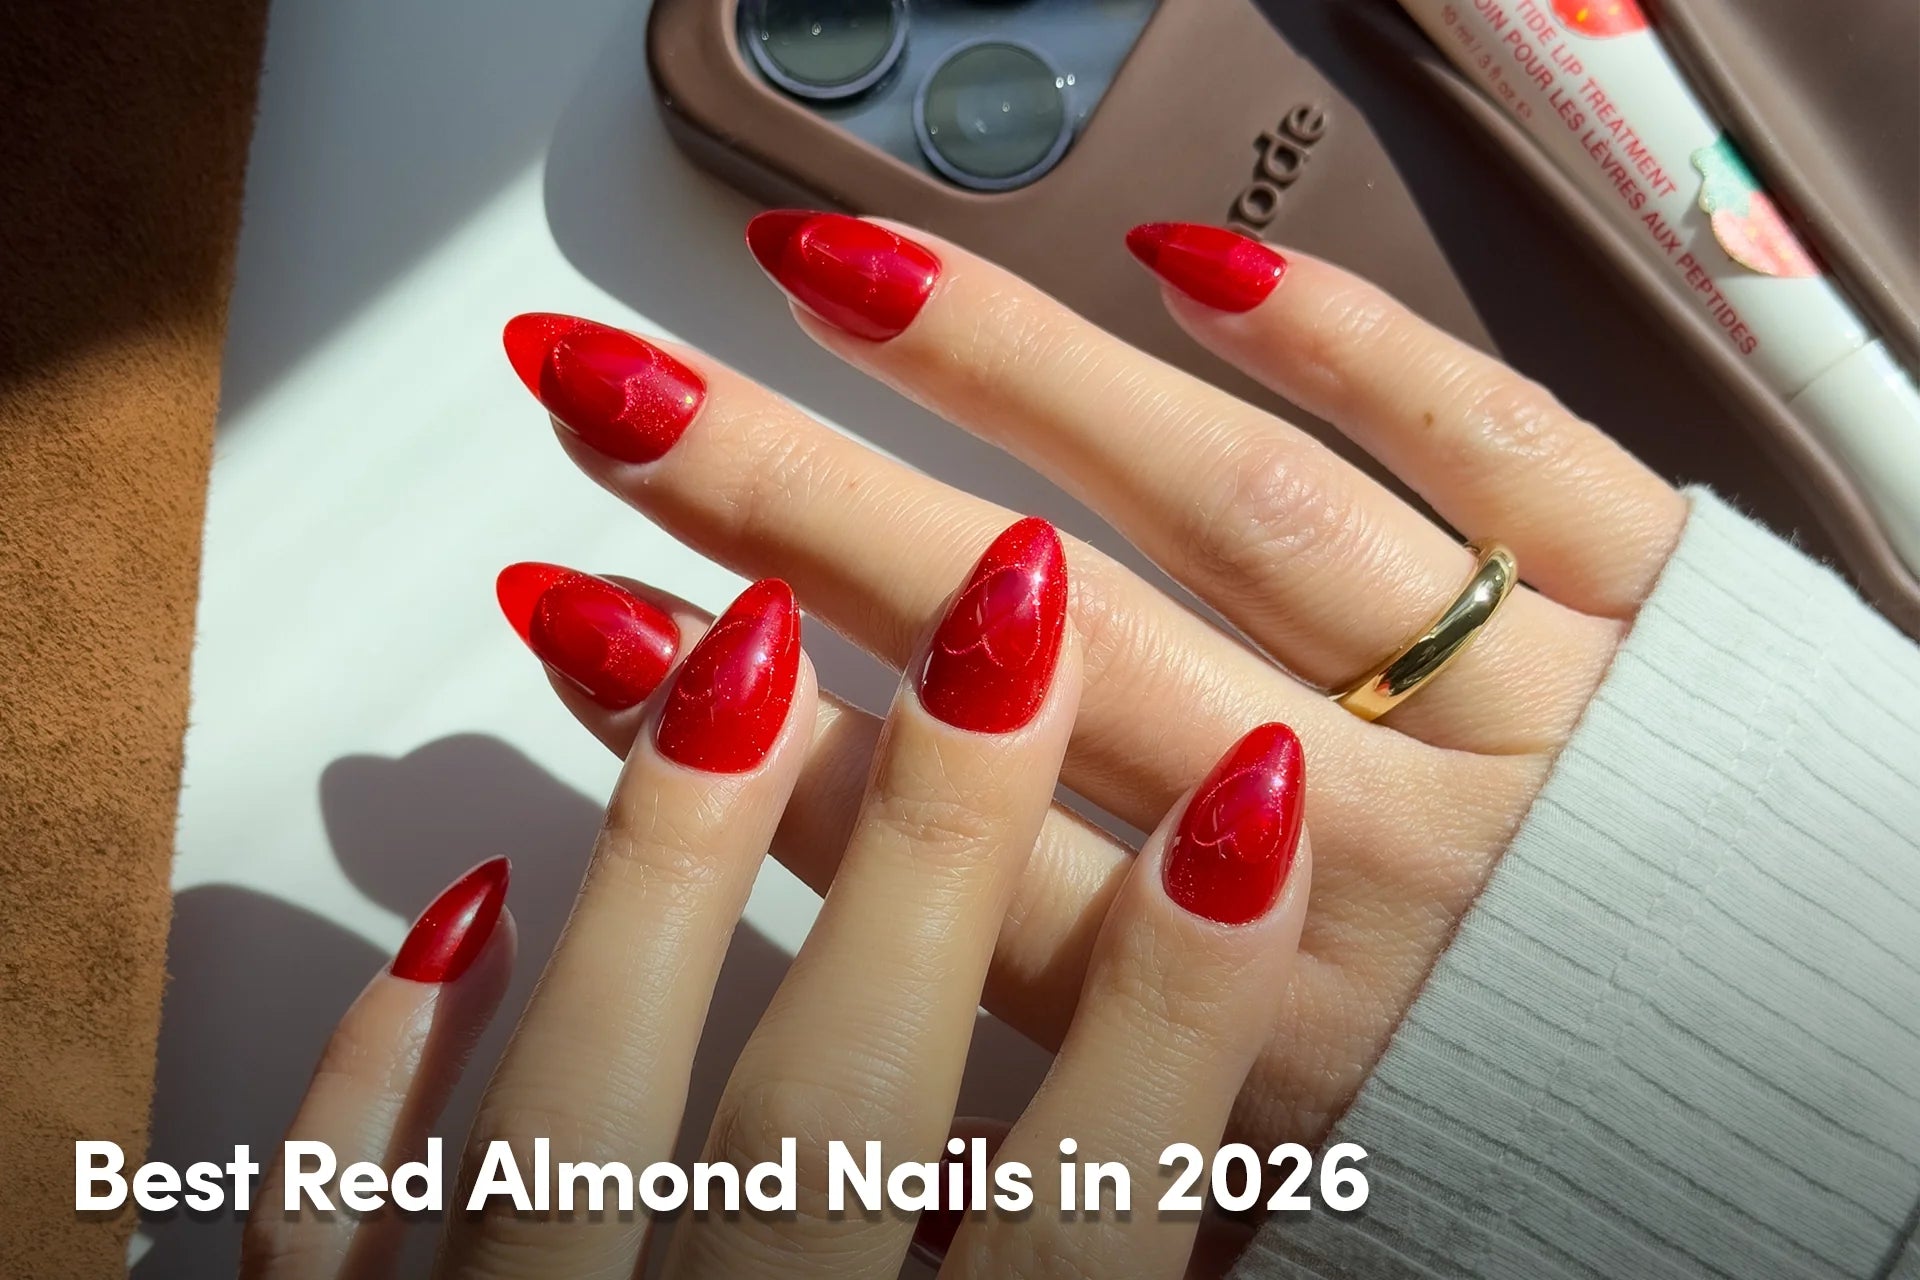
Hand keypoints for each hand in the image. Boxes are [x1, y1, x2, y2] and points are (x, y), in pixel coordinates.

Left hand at [244, 544, 1313, 1278]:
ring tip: (747, 644)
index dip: (1177, 1020)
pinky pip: (327, 1229)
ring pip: (584, 1120)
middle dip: (941, 853)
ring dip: (672, 870)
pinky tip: (453, 901)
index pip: (1083, 1242)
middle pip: (840, 1119)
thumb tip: (1251, 1195)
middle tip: (1011, 610)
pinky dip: (382, 1069)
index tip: (1258, 809)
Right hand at [495, 215, 1688, 1145]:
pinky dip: (1349, 337)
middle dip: (786, 505)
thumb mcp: (1273, 1204)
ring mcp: (1523, 721)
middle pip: (1020, 650)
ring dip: (1015, 375)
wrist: (1852, 1133)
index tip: (581, 607)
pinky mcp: (1664, 617)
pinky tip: (1186, 262)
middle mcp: (1366, 865)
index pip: (921, 844)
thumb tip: (887, 1046)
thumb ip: (1092, 1122)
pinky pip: (1500, 445)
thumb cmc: (1564, 1161)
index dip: (716, 725)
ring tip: (842, 276)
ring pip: (1233, 507)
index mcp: (1249, 1040)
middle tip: (621, 393)